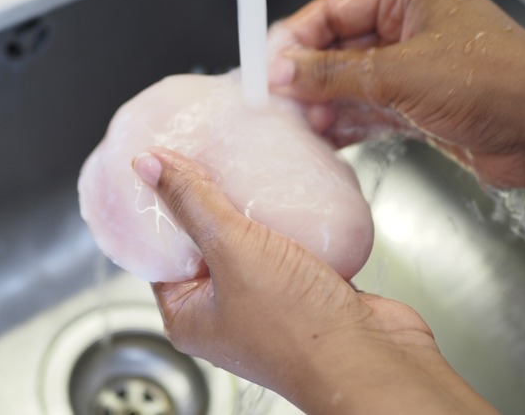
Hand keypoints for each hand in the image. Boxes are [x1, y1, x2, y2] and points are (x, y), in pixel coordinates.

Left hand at [132, 147, 496, 413]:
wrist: (373, 362)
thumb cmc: (299, 332)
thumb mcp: (232, 250)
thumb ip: (194, 203)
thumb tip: (151, 166)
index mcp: (189, 317)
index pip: (159, 256)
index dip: (160, 214)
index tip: (164, 175)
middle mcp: (225, 315)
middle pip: (205, 246)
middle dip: (209, 205)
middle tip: (206, 163)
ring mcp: (268, 304)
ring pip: (251, 246)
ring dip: (254, 214)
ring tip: (246, 171)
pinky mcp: (307, 293)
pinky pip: (291, 250)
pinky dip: (291, 226)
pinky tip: (291, 197)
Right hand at [268, 0, 524, 187]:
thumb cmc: (503, 82)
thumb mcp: (403, 74)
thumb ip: (335, 74)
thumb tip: (285, 71)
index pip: (332, 10)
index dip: (295, 39)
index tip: (267, 66)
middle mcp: (407, 27)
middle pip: (336, 48)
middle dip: (306, 77)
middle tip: (275, 101)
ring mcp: (411, 68)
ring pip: (348, 83)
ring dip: (321, 104)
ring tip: (294, 124)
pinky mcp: (415, 106)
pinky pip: (366, 111)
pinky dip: (343, 124)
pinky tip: (321, 137)